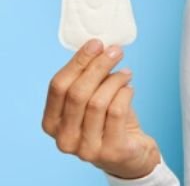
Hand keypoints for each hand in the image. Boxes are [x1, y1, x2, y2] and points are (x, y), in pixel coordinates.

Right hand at [42, 39, 161, 178]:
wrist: (130, 154)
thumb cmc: (108, 121)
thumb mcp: (91, 100)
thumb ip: (89, 79)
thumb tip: (99, 46)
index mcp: (52, 123)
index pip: (58, 87)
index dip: (77, 62)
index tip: (96, 43)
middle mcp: (64, 139)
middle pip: (78, 93)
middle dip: (98, 66)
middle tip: (116, 51)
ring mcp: (85, 149)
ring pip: (98, 102)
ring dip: (115, 80)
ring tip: (125, 72)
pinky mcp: (110, 151)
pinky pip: (117, 112)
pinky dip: (125, 93)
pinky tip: (129, 88)